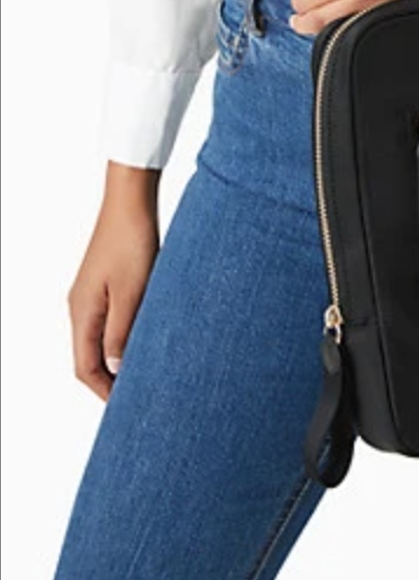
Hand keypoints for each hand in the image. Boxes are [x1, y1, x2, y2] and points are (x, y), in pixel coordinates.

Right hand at [67, 162, 160, 400]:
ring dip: (119, 358)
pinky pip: (110, 320)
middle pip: (89, 357)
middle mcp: (81, 306)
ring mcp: (92, 294)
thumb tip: (115, 368)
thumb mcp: (132, 291)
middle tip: (139, 397)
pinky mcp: (107, 282)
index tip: (126, 408)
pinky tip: (146, 338)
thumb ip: (121, 332)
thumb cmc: (133, 241)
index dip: (104, 391)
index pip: (85, 367)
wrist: (131, 202)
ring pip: (100, 339)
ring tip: (147, 373)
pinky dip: (124, 336)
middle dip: (111, 380)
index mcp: (82, 313)